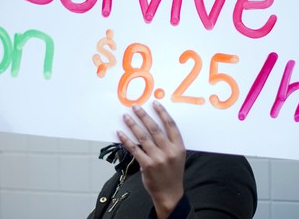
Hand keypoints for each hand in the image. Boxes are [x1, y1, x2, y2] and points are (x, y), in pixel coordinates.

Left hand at [118, 101, 185, 218]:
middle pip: (154, 129)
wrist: (170, 194)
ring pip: (143, 137)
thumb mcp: (178, 156)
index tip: (154, 104)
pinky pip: (134, 149)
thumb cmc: (172, 173)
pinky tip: (120, 133)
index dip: (162, 113)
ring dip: (133, 125)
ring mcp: (158, 158)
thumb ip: (169, 142)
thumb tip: (153, 125)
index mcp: (178, 147)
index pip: (170, 125)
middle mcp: (169, 151)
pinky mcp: (147, 165)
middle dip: (143, 116)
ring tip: (126, 117)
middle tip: (135, 107)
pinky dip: (126, 140)